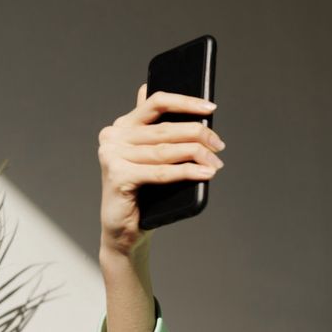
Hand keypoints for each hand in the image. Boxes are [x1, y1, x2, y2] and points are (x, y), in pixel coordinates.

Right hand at [98, 83, 225, 256]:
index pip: (156, 103)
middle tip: (219, 145)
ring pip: (165, 151)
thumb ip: (163, 132)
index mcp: (122, 125)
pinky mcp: (118, 176)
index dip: (186, 103)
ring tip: (216, 162)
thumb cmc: (143, 191)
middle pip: (165, 129)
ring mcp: (112, 156)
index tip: (211, 108)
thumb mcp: (154, 157)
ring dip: (196, 154)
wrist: (124, 229)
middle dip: (198, 135)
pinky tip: (205, 173)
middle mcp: (113, 136)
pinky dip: (186, 172)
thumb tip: (197, 111)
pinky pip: (160, 172)